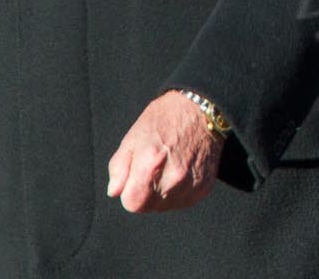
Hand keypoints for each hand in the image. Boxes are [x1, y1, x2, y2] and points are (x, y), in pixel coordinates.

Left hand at [105, 90, 223, 212]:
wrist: (201, 110)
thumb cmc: (164, 119)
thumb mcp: (133, 137)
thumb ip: (119, 166)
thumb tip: (114, 191)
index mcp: (151, 163)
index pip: (132, 203)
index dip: (130, 192)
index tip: (136, 177)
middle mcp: (173, 177)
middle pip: (149, 207)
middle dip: (146, 195)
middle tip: (153, 170)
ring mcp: (191, 183)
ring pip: (167, 207)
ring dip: (163, 195)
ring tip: (168, 169)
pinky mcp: (204, 187)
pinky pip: (184, 202)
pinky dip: (179, 192)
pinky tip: (182, 171)